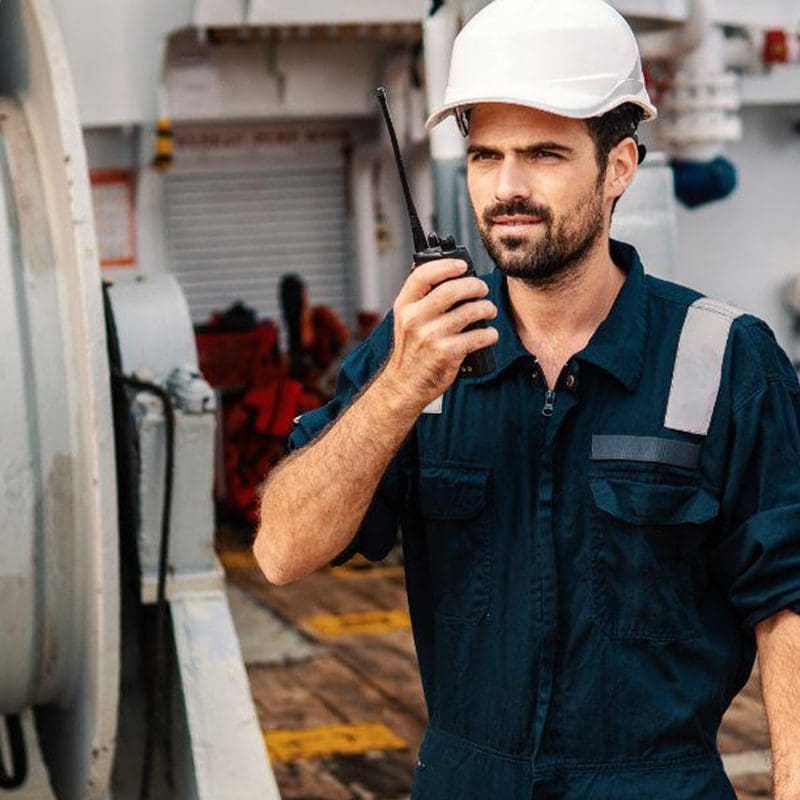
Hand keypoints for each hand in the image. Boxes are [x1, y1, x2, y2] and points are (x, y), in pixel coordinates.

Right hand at [381, 259, 498, 412]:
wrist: (404, 384)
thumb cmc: (411, 351)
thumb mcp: (406, 321)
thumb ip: (422, 300)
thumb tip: (452, 277)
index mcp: (405, 306)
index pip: (422, 275)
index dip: (445, 265)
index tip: (462, 265)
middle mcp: (415, 319)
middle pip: (451, 290)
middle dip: (474, 286)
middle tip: (482, 289)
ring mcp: (430, 336)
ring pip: (469, 312)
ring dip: (486, 308)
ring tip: (489, 310)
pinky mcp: (446, 353)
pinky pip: (477, 337)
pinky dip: (489, 334)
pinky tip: (490, 334)